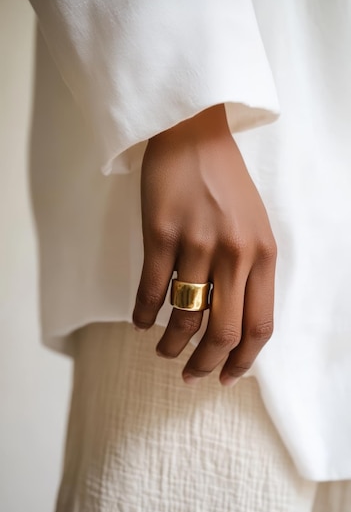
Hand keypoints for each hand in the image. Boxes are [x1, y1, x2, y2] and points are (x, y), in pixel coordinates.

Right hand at [132, 104, 276, 384]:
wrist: (193, 134)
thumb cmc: (225, 183)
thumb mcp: (254, 227)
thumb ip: (250, 272)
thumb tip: (233, 323)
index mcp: (263, 254)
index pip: (260, 326)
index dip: (243, 361)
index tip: (227, 377)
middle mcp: (235, 253)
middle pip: (223, 332)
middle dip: (206, 364)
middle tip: (191, 374)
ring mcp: (197, 243)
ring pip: (184, 317)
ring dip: (171, 345)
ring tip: (164, 351)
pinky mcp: (160, 233)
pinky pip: (152, 291)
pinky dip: (144, 315)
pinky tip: (141, 323)